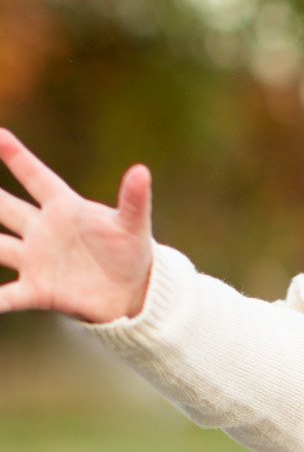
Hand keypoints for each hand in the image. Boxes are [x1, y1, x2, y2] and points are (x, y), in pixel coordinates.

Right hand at [0, 127, 154, 322]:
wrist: (133, 295)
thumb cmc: (131, 253)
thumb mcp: (133, 226)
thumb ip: (134, 201)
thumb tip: (142, 171)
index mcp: (64, 207)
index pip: (36, 177)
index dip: (17, 156)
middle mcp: (42, 230)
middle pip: (2, 207)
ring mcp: (36, 260)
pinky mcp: (38, 290)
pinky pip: (8, 295)